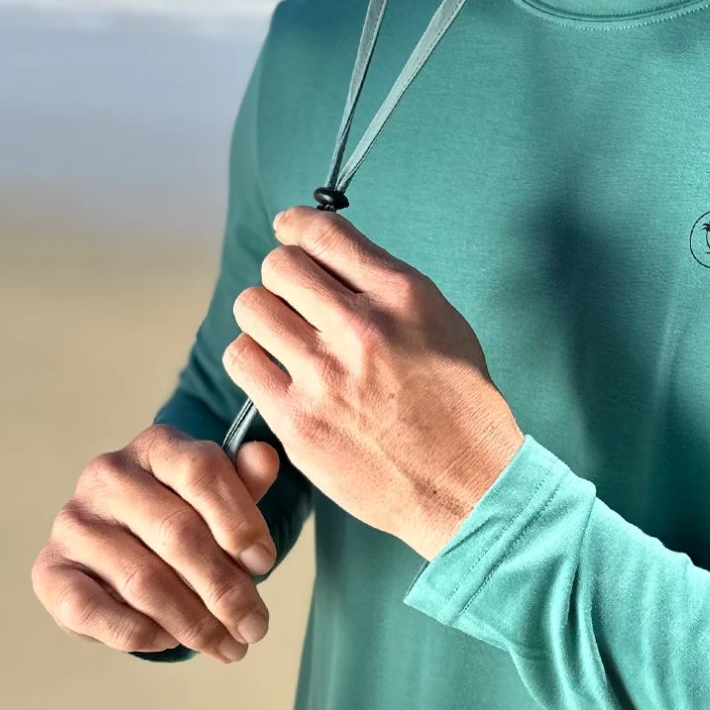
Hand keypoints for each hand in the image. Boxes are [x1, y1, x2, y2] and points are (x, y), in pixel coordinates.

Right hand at [32, 425, 279, 662]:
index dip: (239, 521)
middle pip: (177, 534)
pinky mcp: (49, 571)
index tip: (266, 563)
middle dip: (225, 589)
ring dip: (193, 622)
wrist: (128, 542)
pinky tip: (170, 642)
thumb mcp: (221, 494)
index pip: (201, 472)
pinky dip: (139, 633)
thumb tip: (264, 458)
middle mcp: (108, 476)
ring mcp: (73, 523)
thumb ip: (244, 479)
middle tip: (255, 627)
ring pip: (144, 580)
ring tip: (227, 645)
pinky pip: (94, 611)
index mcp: (156, 445)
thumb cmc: (186, 514)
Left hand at [225, 207, 522, 561]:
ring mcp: (325, 376)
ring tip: (284, 336)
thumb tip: (330, 257)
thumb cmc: (459, 403)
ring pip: (252, 307)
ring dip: (264, 316)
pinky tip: (277, 371)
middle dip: (283, 276)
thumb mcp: (443, 322)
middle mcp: (361, 328)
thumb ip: (385, 286)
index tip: (288, 230)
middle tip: (294, 298)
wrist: (466, 484)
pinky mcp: (297, 421)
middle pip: (279, 265)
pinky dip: (254, 359)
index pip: (324, 233)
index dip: (296, 225)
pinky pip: (242, 360)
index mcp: (402, 295)